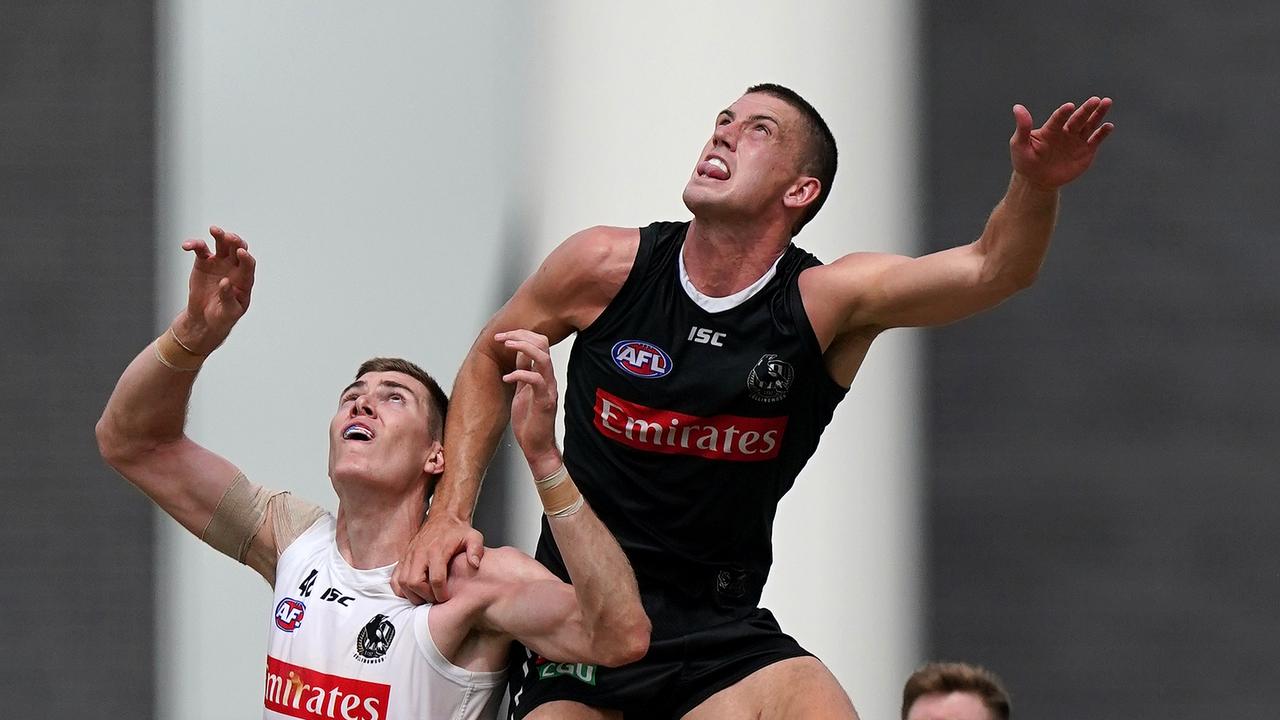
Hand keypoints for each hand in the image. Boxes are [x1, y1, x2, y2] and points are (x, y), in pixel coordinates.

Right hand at [174, 226, 256, 353]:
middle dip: (235, 241)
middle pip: (238, 249)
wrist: (205, 318)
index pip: (249, 264)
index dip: (246, 258)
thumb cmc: (223, 316)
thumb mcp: (229, 311)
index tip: (241, 253)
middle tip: (229, 237)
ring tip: (214, 230)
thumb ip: (229, 297)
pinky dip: (194, 244)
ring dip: (219, 235)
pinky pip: (200, 249)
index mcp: (245, 279)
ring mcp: (220, 262)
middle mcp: (235, 267)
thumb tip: (225, 282)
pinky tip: (187, 245)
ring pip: (222, 244)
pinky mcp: (204, 262)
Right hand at [391, 512, 483, 603]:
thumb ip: (476, 550)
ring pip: (402, 582)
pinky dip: (400, 588)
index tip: (446, 598)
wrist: (444, 517)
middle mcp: (420, 554)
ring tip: (424, 597)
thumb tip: (475, 565)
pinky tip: (411, 592)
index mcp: (437, 551)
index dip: (440, 593)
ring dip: (411, 594)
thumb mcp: (473, 537)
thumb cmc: (458, 531)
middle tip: (434, 600)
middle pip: (414, 583)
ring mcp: (410, 556)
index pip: (436, 579)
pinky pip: (395, 577)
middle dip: (424, 596)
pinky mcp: (404, 557)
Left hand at [499, 329, 562, 478]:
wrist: (538, 447)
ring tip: (507, 345)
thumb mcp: (523, 391)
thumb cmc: (531, 422)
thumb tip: (519, 354)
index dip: (522, 334)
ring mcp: (548, 389)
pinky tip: (507, 377)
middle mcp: (549, 379)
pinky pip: (536, 381)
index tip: (504, 335)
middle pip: (543, 344)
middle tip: (503, 337)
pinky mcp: (544, 402)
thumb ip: (524, 372)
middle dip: (521, 335)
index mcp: (543, 375)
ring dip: (523, 347)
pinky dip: (520, 374)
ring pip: (543, 358)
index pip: (540, 343)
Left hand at [1010, 97, 1114, 189]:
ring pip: (1090, 124)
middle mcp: (1066, 131)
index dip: (1063, 113)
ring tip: (1106, 102)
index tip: (1069, 107)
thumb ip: (1022, 127)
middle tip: (1095, 100)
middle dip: (1087, 109)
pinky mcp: (1086, 150)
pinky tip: (1108, 126)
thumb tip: (1017, 107)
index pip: (1059, 118)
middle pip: (1078, 118)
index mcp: (1051, 129)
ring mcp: (1077, 140)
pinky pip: (1096, 139)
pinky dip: (1102, 133)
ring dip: (1098, 114)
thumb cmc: (1025, 161)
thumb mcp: (1020, 144)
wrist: (1036, 180)